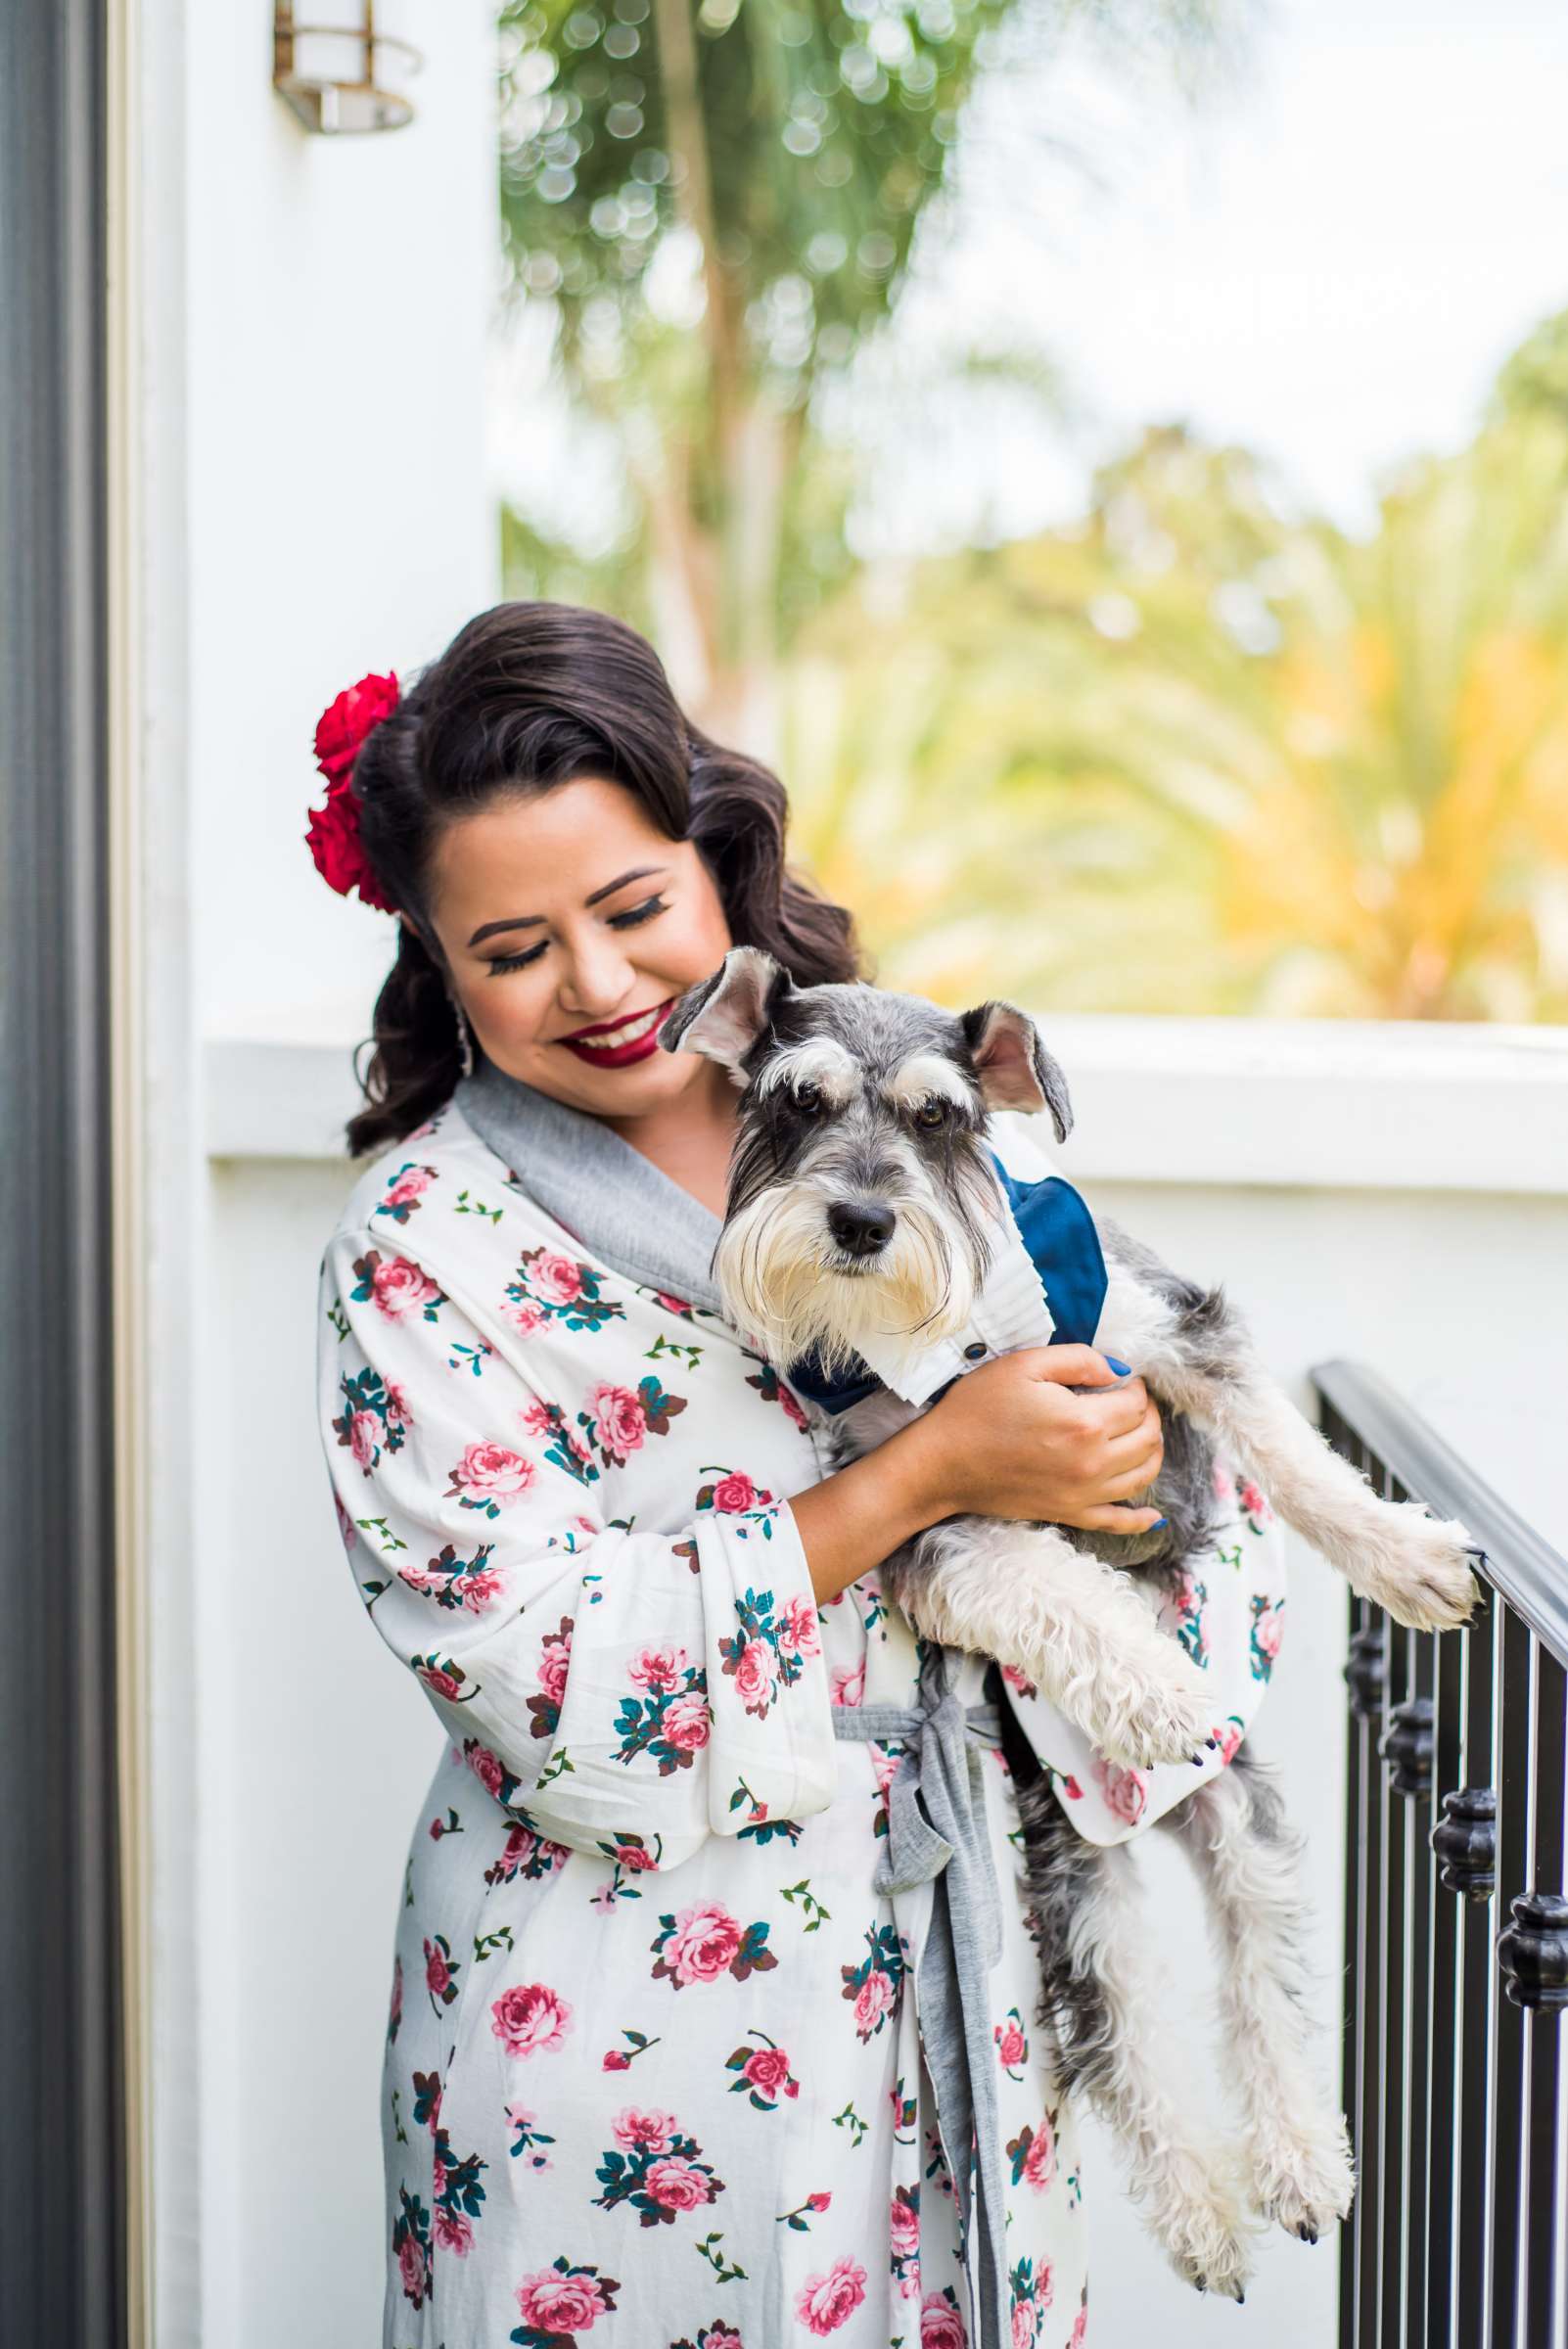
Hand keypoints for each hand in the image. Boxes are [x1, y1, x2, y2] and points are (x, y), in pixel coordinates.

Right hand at [904, 1345, 1165, 1532]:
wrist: (943, 1463)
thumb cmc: (978, 1408)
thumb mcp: (1025, 1364)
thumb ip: (1078, 1360)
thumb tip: (1117, 1371)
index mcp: (1085, 1422)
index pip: (1136, 1404)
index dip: (1136, 1387)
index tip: (1123, 1379)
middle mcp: (1093, 1462)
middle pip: (1148, 1439)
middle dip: (1149, 1416)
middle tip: (1133, 1402)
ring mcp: (1083, 1493)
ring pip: (1143, 1476)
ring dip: (1152, 1453)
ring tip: (1141, 1435)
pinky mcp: (1069, 1513)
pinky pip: (1117, 1522)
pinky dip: (1141, 1521)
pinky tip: (1154, 1516)